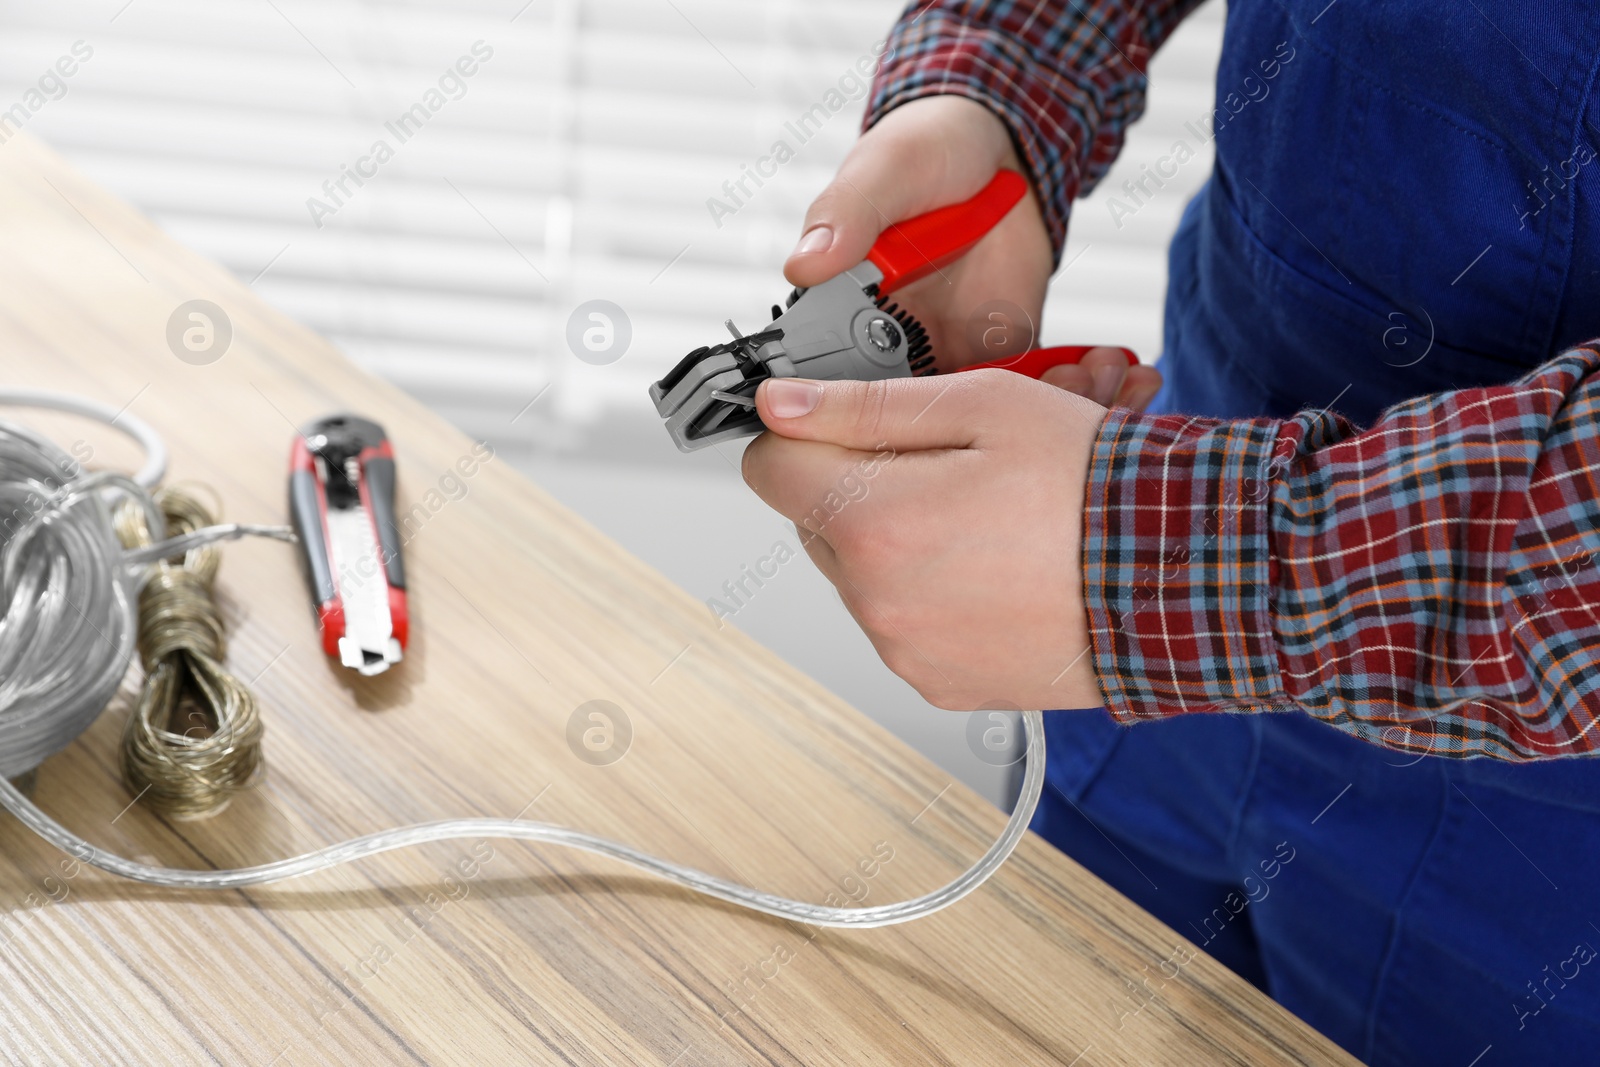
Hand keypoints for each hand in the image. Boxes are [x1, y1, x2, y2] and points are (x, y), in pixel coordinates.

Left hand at [741, 372, 1109, 710]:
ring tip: (982, 522)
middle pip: (815, 523)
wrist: (1182, 578)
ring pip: (859, 576)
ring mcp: (906, 651)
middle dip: (859, 488)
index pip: (769, 469)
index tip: (846, 425)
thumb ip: (864, 405)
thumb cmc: (1093, 487)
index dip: (805, 435)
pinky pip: (901, 626)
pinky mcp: (938, 684)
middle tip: (945, 468)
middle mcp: (877, 600)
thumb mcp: (981, 406)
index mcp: (874, 522)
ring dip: (896, 544)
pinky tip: (993, 572)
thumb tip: (778, 406)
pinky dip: (930, 597)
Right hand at [786, 95, 1161, 409]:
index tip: (910, 434)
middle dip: (959, 441)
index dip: (864, 426)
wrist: (1000, 144)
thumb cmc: (927, 149)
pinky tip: (1104, 377)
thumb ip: (847, 214)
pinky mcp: (1006, 349)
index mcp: (844, 315)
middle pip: (909, 423)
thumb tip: (804, 265)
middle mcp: (894, 348)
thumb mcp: (884, 170)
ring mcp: (952, 353)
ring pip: (974, 419)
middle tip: (1016, 425)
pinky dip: (1065, 393)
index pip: (837, 391)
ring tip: (1082, 385)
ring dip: (1028, 419)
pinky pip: (1028, 391)